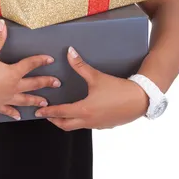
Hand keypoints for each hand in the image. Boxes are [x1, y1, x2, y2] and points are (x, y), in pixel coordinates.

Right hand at [0, 19, 60, 117]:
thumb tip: (3, 24)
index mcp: (12, 73)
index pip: (30, 65)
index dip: (40, 61)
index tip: (50, 59)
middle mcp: (12, 87)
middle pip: (33, 84)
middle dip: (46, 82)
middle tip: (57, 83)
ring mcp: (5, 98)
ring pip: (24, 99)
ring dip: (35, 100)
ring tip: (45, 103)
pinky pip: (8, 110)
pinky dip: (14, 113)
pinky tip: (18, 116)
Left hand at [34, 47, 148, 130]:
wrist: (140, 99)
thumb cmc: (118, 89)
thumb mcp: (97, 77)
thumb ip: (80, 65)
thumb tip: (69, 52)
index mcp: (83, 110)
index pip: (60, 112)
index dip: (48, 112)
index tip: (38, 111)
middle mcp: (88, 121)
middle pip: (65, 125)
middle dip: (54, 120)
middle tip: (46, 115)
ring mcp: (97, 125)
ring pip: (76, 126)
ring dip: (67, 121)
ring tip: (61, 113)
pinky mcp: (105, 125)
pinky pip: (88, 125)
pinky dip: (80, 121)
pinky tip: (81, 113)